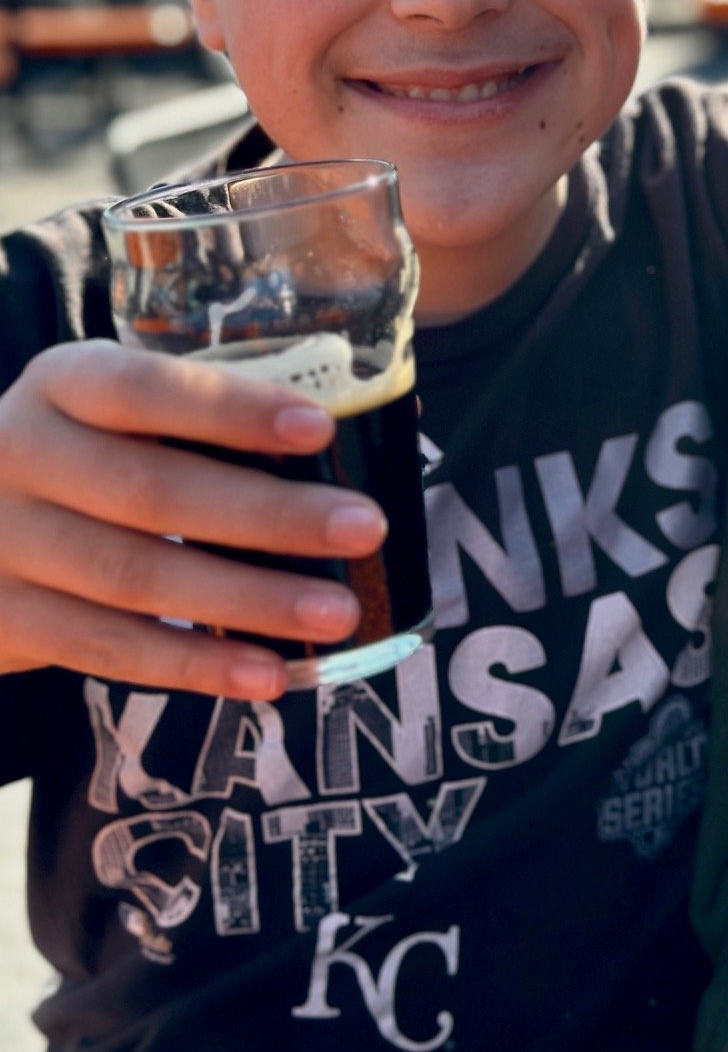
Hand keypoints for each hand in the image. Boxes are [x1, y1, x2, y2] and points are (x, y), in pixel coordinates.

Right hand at [0, 340, 389, 698]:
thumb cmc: (83, 453)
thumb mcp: (114, 414)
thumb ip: (202, 418)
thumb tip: (354, 431)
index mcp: (65, 382)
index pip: (147, 389)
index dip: (232, 409)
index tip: (320, 426)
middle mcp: (22, 454)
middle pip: (154, 490)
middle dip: (269, 513)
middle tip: (364, 526)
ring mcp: (4, 543)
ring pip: (138, 577)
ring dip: (248, 599)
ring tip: (337, 613)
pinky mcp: (4, 621)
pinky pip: (111, 648)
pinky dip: (196, 663)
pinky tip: (268, 672)